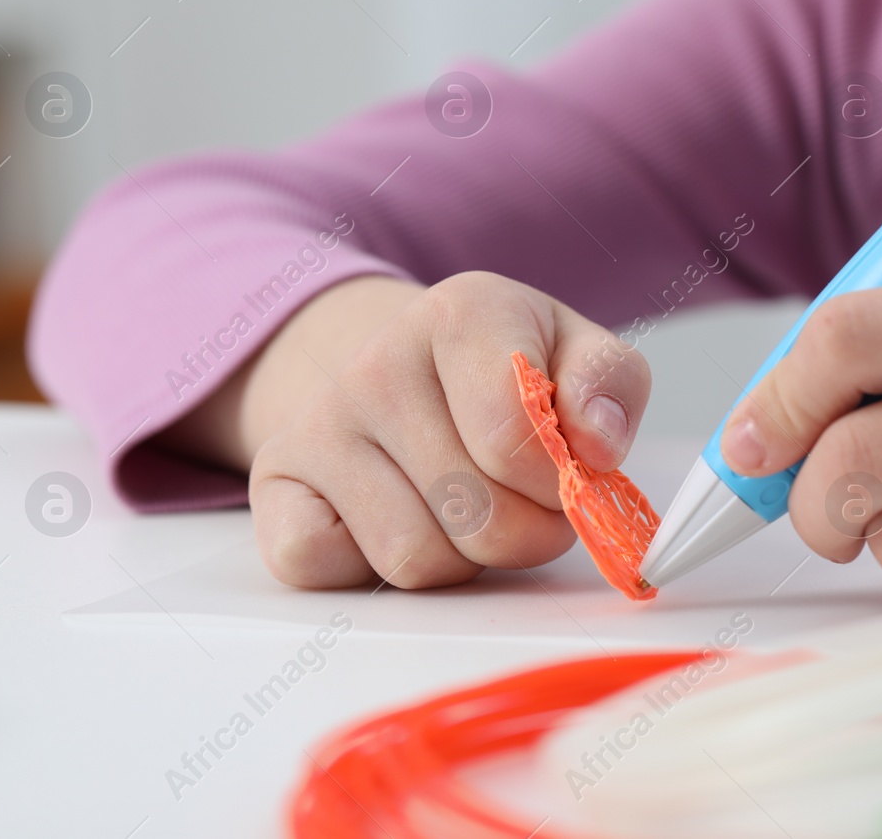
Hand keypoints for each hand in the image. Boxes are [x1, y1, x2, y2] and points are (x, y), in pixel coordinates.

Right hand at [182, 272, 650, 587]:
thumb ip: (609, 386)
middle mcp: (377, 360)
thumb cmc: (500, 375)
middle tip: (523, 503)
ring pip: (413, 557)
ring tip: (461, 509)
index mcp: (463, 311)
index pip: (513, 432)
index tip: (565, 472)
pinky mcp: (273, 485)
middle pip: (477, 512)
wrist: (401, 372)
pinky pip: (327, 568)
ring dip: (458, 560)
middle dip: (523, 532)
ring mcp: (317, 423)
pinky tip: (396, 519)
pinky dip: (372, 569)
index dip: (558, 480)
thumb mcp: (575, 354)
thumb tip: (597, 442)